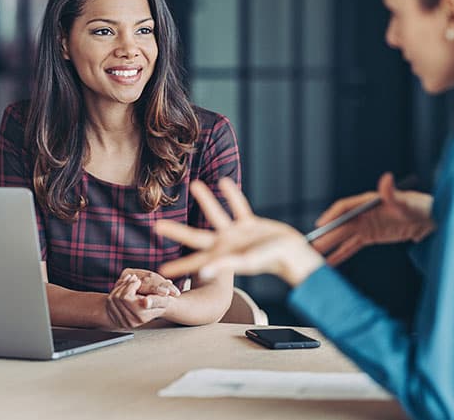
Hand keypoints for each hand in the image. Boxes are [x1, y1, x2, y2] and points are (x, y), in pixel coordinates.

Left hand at [105, 271, 175, 328]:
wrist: (154, 308)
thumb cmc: (161, 301)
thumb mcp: (163, 300)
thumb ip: (155, 301)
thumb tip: (146, 302)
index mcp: (142, 316)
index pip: (127, 298)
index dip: (131, 286)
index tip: (138, 280)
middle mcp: (131, 321)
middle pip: (119, 297)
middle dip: (127, 284)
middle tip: (134, 278)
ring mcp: (123, 321)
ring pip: (113, 298)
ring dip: (121, 286)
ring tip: (130, 280)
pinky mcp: (116, 318)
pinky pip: (110, 302)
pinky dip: (116, 291)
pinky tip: (124, 286)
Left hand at [156, 178, 323, 286]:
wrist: (295, 255)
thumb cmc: (273, 261)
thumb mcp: (248, 262)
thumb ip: (226, 265)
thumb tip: (203, 271)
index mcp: (222, 257)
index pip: (194, 262)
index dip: (179, 266)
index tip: (161, 269)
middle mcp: (226, 245)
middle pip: (196, 236)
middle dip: (177, 231)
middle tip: (158, 225)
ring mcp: (238, 234)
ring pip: (216, 214)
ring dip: (206, 200)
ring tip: (194, 184)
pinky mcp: (251, 224)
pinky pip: (238, 207)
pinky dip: (232, 195)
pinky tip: (223, 181)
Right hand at [311, 172, 434, 265]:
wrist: (428, 220)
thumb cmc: (418, 207)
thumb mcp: (406, 202)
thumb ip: (393, 194)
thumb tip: (386, 179)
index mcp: (367, 202)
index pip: (344, 208)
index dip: (332, 216)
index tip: (321, 225)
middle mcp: (362, 213)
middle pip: (340, 225)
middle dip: (326, 235)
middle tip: (312, 246)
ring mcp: (364, 225)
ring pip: (342, 237)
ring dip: (329, 246)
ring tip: (315, 256)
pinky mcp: (369, 237)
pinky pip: (351, 246)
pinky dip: (340, 254)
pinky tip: (330, 262)